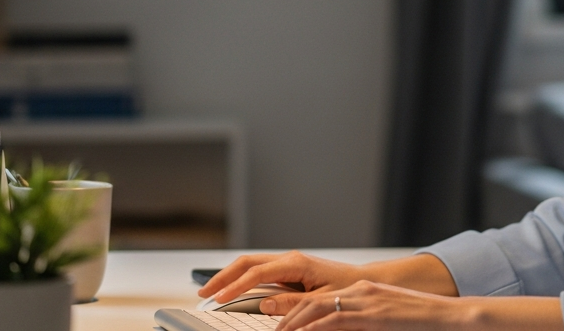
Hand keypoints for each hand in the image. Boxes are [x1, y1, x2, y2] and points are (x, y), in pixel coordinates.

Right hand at [198, 252, 366, 307]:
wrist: (360, 282)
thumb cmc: (346, 289)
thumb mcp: (320, 300)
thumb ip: (292, 303)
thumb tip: (264, 304)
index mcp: (295, 263)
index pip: (256, 273)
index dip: (235, 286)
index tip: (219, 299)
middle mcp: (288, 259)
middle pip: (246, 262)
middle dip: (222, 276)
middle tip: (203, 293)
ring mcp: (286, 262)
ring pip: (249, 264)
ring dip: (228, 276)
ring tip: (210, 291)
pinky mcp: (287, 269)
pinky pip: (258, 271)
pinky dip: (240, 278)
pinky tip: (230, 288)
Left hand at [274, 280, 472, 330]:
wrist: (450, 316)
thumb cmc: (422, 322)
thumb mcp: (388, 319)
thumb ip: (364, 323)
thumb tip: (342, 329)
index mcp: (364, 291)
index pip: (322, 298)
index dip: (298, 312)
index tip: (284, 327)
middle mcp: (362, 291)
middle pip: (314, 301)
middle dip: (289, 318)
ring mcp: (367, 301)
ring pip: (318, 309)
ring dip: (295, 324)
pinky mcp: (374, 315)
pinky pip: (336, 321)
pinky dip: (315, 329)